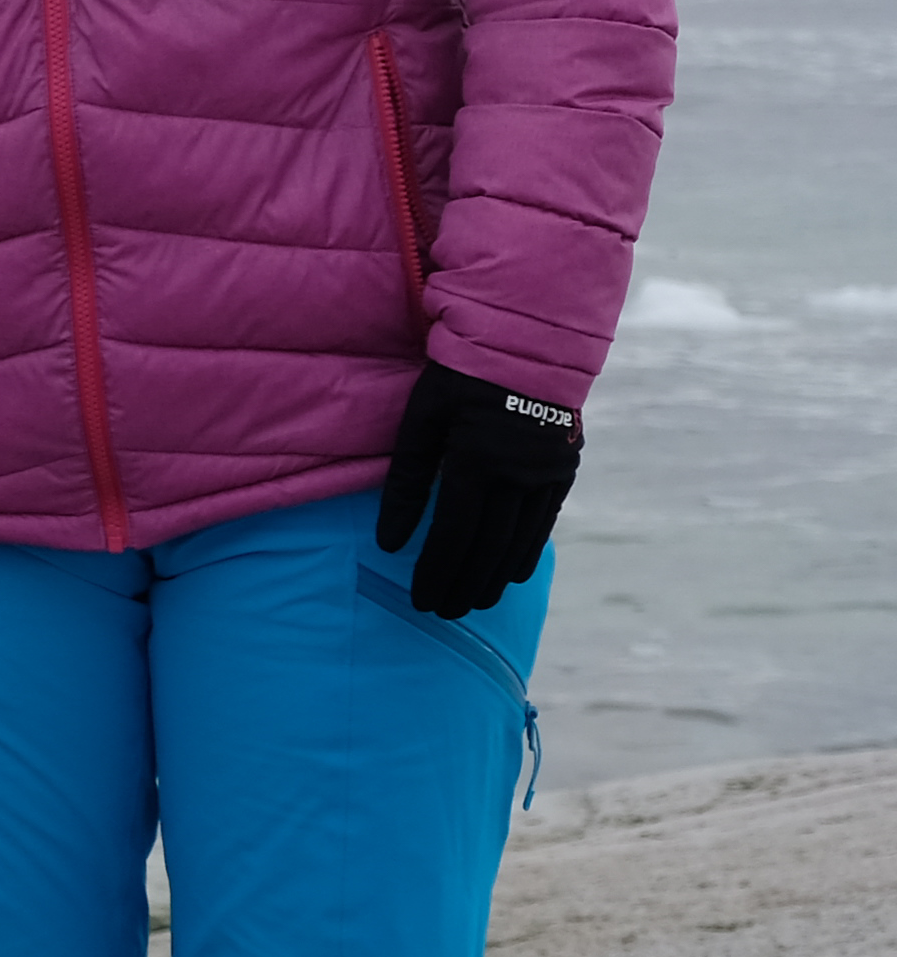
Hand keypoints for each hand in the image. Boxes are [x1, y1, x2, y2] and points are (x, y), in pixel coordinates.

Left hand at [374, 357, 577, 617]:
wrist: (526, 344)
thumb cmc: (458, 378)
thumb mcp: (421, 421)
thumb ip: (406, 481)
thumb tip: (390, 542)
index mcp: (478, 460)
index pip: (455, 534)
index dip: (437, 571)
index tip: (421, 599)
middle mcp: (519, 473)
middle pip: (488, 547)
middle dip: (463, 584)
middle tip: (443, 612)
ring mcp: (548, 473)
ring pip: (520, 541)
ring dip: (494, 578)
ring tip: (471, 602)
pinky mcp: (564, 468)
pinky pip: (544, 522)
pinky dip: (525, 551)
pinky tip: (509, 573)